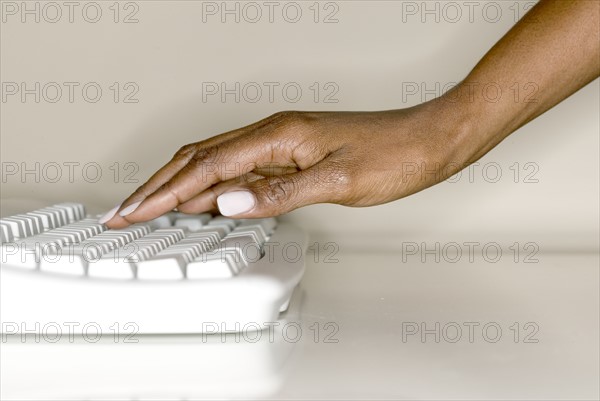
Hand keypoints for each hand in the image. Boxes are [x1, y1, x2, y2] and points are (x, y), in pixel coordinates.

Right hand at [102, 103, 476, 227]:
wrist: (428, 141)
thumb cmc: (394, 155)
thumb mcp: (339, 182)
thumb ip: (281, 193)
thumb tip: (228, 203)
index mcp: (278, 135)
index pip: (206, 166)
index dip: (165, 191)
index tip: (133, 210)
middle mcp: (273, 134)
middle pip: (199, 158)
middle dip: (157, 186)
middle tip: (124, 210)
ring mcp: (281, 143)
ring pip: (214, 162)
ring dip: (178, 185)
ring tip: (148, 207)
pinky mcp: (291, 155)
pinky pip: (239, 170)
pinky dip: (210, 187)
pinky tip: (200, 201)